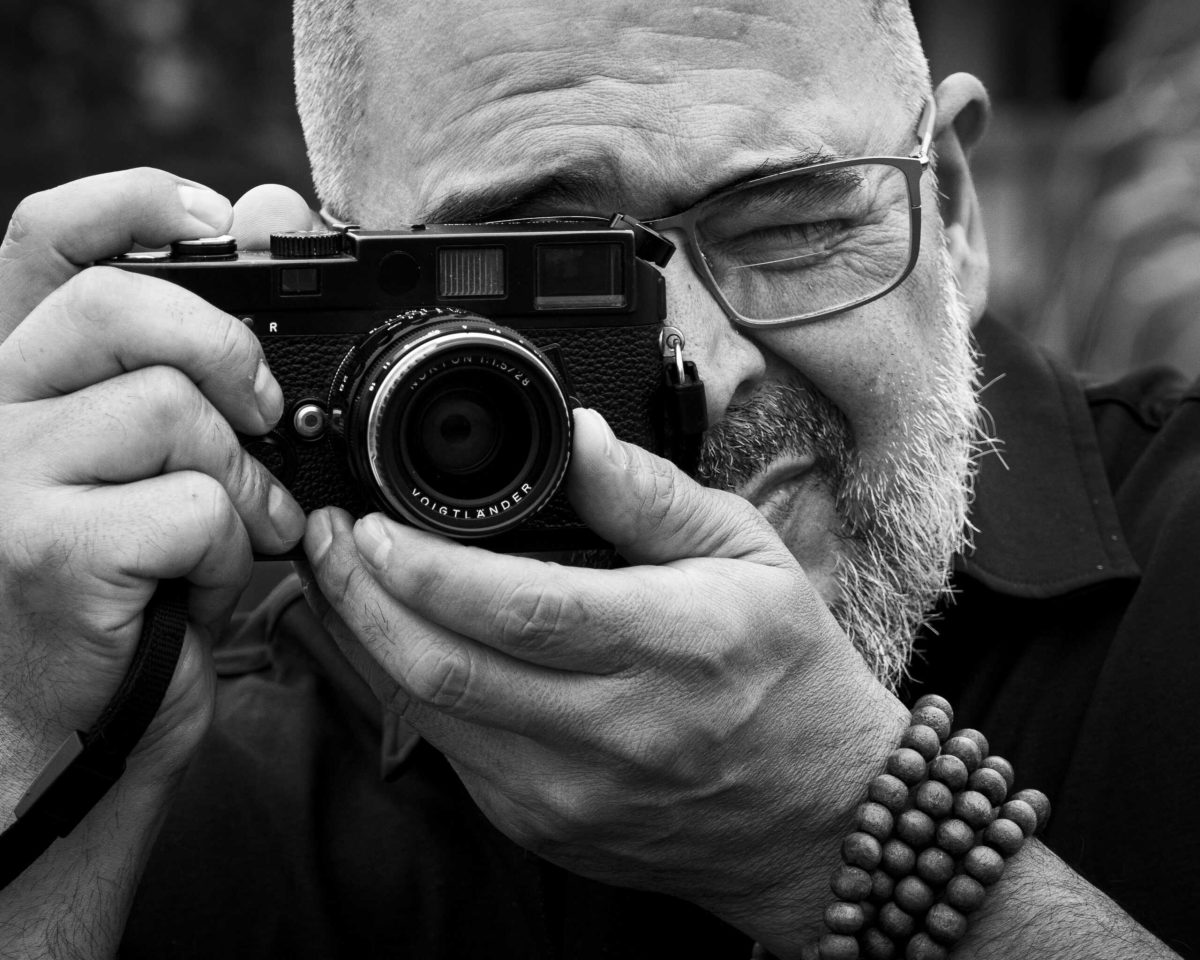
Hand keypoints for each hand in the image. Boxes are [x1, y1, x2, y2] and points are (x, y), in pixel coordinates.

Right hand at [0, 171, 311, 803]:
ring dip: (238, 477)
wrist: (70, 730)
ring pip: (170, 408)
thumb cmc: (127, 590)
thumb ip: (203, 353)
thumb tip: (270, 206)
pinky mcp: (44, 548)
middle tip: (263, 411)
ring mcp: (3, 478)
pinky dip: (230, 548)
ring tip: (235, 531)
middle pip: (120, 305)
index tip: (221, 218)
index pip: (48, 239)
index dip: (135, 200)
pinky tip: (202, 584)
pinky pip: (193, 504)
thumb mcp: (164, 462)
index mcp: (20, 381)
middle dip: (225, 349)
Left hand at [304, 405, 909, 949]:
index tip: (372, 523)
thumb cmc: (790, 676)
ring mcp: (571, 793)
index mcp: (671, 647)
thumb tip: (580, 437)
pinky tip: (398, 642)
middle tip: (327, 541)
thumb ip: (653, 498)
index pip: (523, 608)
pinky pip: (451, 755)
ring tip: (342, 579)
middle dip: (361, 600)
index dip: (428, 568)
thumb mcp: (749, 557)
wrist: (818, 817)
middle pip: (447, 670)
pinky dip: (410, 692)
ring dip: (367, 643)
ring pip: (431, 717)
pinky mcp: (546, 828)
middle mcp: (614, 731)